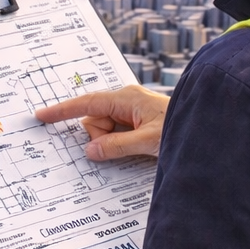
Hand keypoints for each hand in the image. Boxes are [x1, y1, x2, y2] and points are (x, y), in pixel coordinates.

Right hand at [34, 86, 170, 159]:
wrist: (208, 130)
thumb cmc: (182, 127)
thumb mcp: (147, 141)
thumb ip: (116, 146)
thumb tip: (90, 150)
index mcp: (126, 98)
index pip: (86, 103)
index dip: (63, 111)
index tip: (42, 116)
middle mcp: (126, 101)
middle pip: (95, 121)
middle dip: (101, 137)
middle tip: (128, 145)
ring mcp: (131, 112)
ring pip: (105, 131)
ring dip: (113, 143)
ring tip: (140, 147)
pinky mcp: (137, 123)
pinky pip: (117, 135)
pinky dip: (119, 144)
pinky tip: (136, 149)